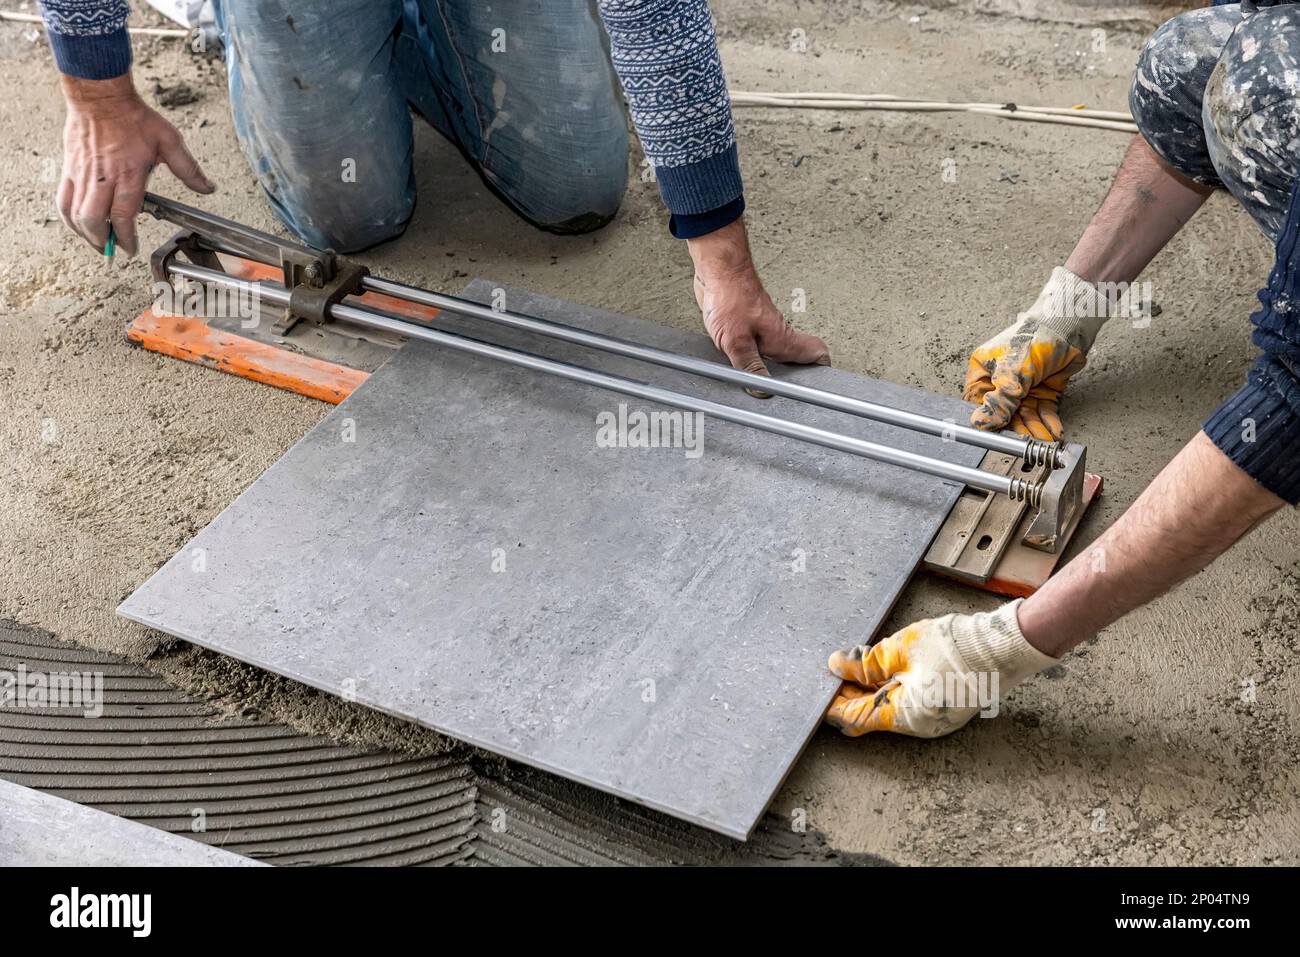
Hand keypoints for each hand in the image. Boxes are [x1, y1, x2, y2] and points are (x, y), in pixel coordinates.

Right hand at [58, 74, 214, 256]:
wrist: (100, 97)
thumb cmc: (133, 117)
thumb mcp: (169, 141)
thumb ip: (188, 169)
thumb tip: (208, 188)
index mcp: (127, 174)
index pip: (123, 215)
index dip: (126, 237)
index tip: (132, 248)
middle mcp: (102, 178)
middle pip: (94, 220)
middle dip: (103, 242)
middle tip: (113, 250)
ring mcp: (82, 174)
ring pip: (75, 214)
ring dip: (85, 234)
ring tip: (97, 242)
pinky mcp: (69, 169)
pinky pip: (62, 200)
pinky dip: (68, 217)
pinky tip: (77, 224)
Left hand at [687, 218, 828, 394]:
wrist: (718, 271)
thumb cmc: (730, 297)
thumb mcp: (736, 340)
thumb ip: (749, 367)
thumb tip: (762, 390)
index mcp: (783, 338)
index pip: (817, 354)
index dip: (821, 371)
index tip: (815, 389)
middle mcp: (777, 335)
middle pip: (798, 359)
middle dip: (792, 378)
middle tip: (783, 395)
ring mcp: (764, 330)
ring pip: (776, 355)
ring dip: (769, 370)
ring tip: (760, 385)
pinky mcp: (748, 327)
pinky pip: (756, 348)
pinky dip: (752, 359)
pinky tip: (738, 365)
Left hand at [825, 600, 1057, 737]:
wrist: (1005, 644)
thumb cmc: (956, 646)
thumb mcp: (900, 649)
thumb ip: (865, 662)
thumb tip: (837, 666)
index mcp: (905, 716)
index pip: (855, 718)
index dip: (833, 703)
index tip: (818, 688)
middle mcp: (920, 726)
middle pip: (872, 716)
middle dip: (851, 695)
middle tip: (833, 673)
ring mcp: (936, 719)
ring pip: (891, 709)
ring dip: (871, 691)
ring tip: (855, 666)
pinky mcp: (946, 708)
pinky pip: (910, 703)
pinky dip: (893, 689)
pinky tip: (884, 669)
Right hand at [963, 266, 1113, 439]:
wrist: (1071, 325)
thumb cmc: (1036, 336)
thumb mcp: (1013, 370)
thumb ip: (999, 400)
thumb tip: (980, 423)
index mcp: (983, 370)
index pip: (978, 402)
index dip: (986, 418)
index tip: (995, 434)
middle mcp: (1001, 381)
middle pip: (1004, 412)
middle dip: (1016, 428)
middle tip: (1025, 442)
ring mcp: (1023, 387)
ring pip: (1025, 415)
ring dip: (1034, 428)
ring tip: (1043, 440)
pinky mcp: (1043, 391)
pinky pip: (1043, 412)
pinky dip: (1048, 422)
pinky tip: (1053, 431)